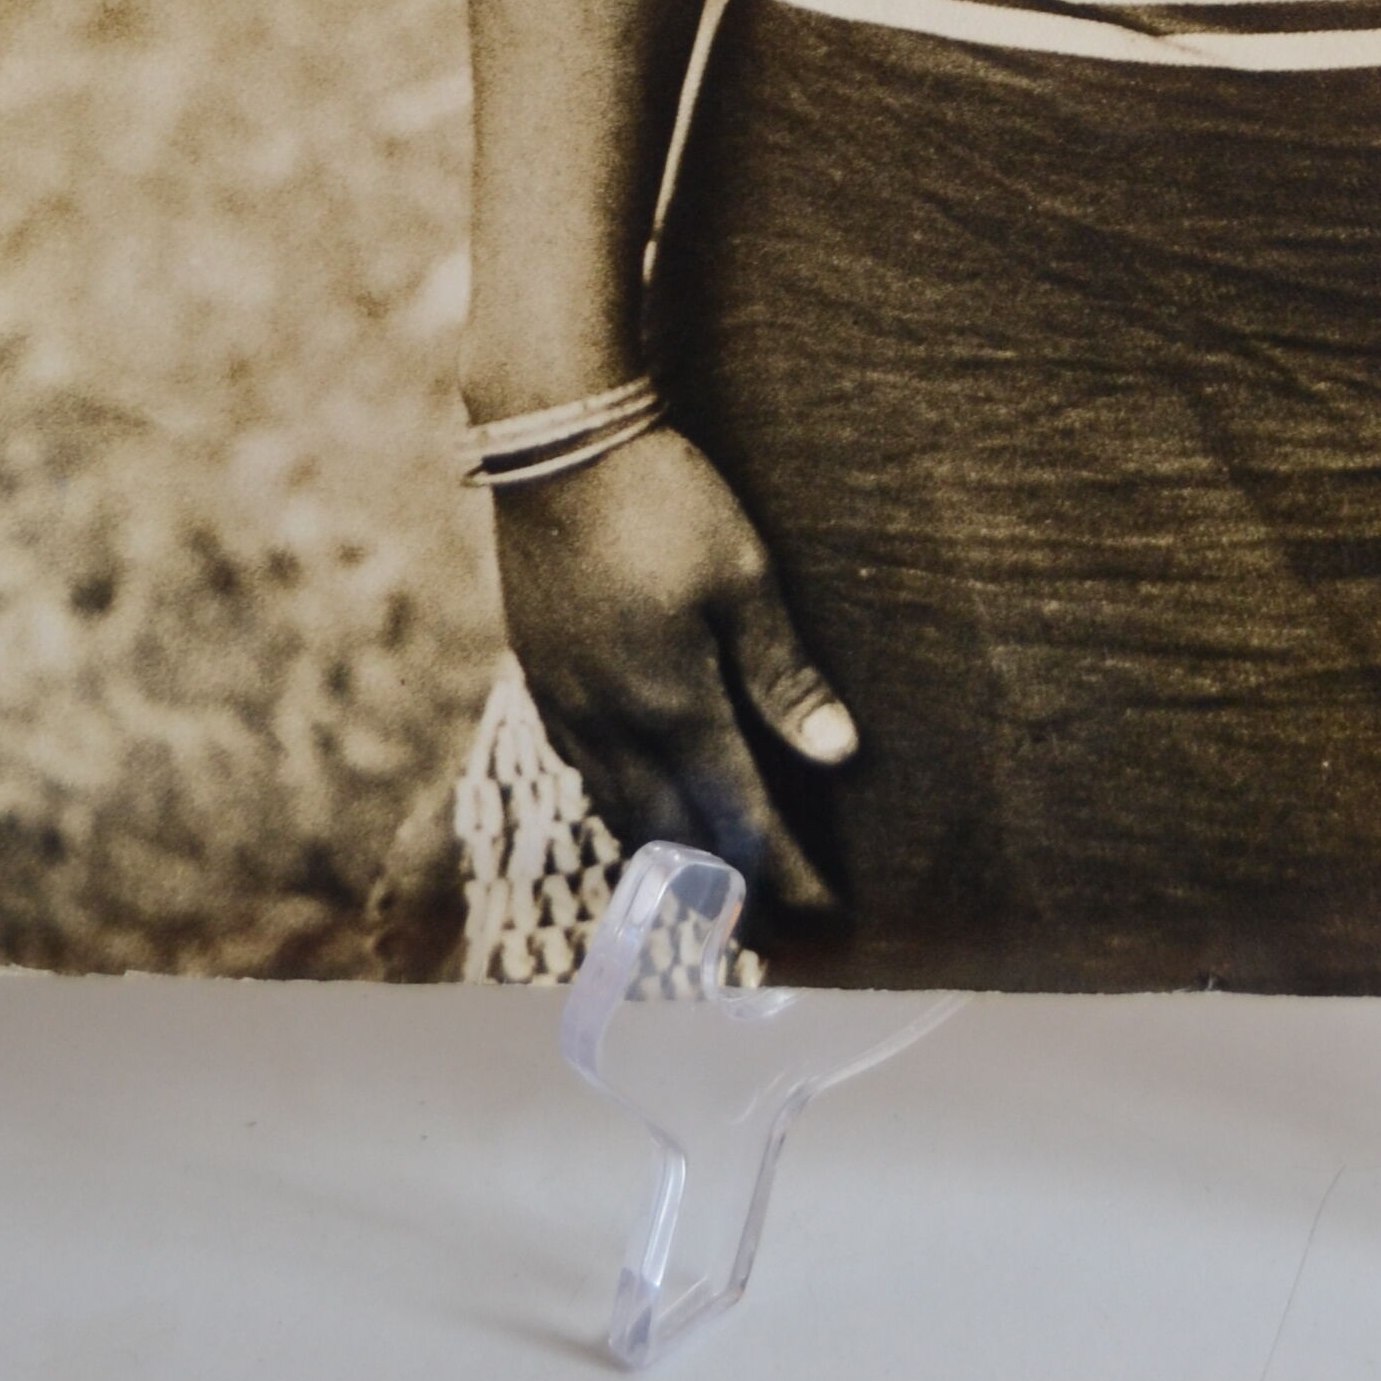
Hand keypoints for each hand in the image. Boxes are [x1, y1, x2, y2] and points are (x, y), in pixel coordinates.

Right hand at [490, 427, 856, 913]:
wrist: (557, 447)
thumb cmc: (665, 501)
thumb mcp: (745, 576)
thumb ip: (785, 674)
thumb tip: (838, 756)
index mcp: (675, 704)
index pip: (742, 820)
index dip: (786, 872)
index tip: (825, 911)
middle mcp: (615, 725)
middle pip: (677, 839)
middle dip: (728, 892)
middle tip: (768, 933)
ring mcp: (569, 706)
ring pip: (623, 816)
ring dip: (669, 863)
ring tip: (707, 895)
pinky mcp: (542, 679)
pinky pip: (586, 776)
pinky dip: (622, 812)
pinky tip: (638, 810)